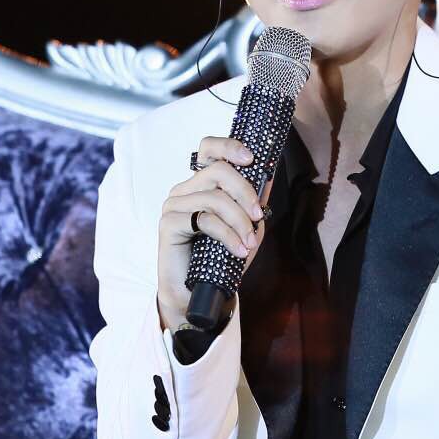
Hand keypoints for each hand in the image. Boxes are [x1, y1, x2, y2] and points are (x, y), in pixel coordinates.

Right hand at [157, 135, 274, 329]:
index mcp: (201, 184)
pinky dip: (228, 235)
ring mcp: (174, 205)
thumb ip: (254, 202)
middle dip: (245, 192)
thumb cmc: (221, 258)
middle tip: (258, 215)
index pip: (209, 149)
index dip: (229, 146)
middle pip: (218, 171)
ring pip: (214, 198)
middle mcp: (185, 189)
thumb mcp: (246, 226)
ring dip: (239, 221)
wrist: (199, 292)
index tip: (251, 158)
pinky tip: (239, 250)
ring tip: (249, 243)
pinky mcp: (169, 224)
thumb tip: (269, 176)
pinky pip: (205, 220)